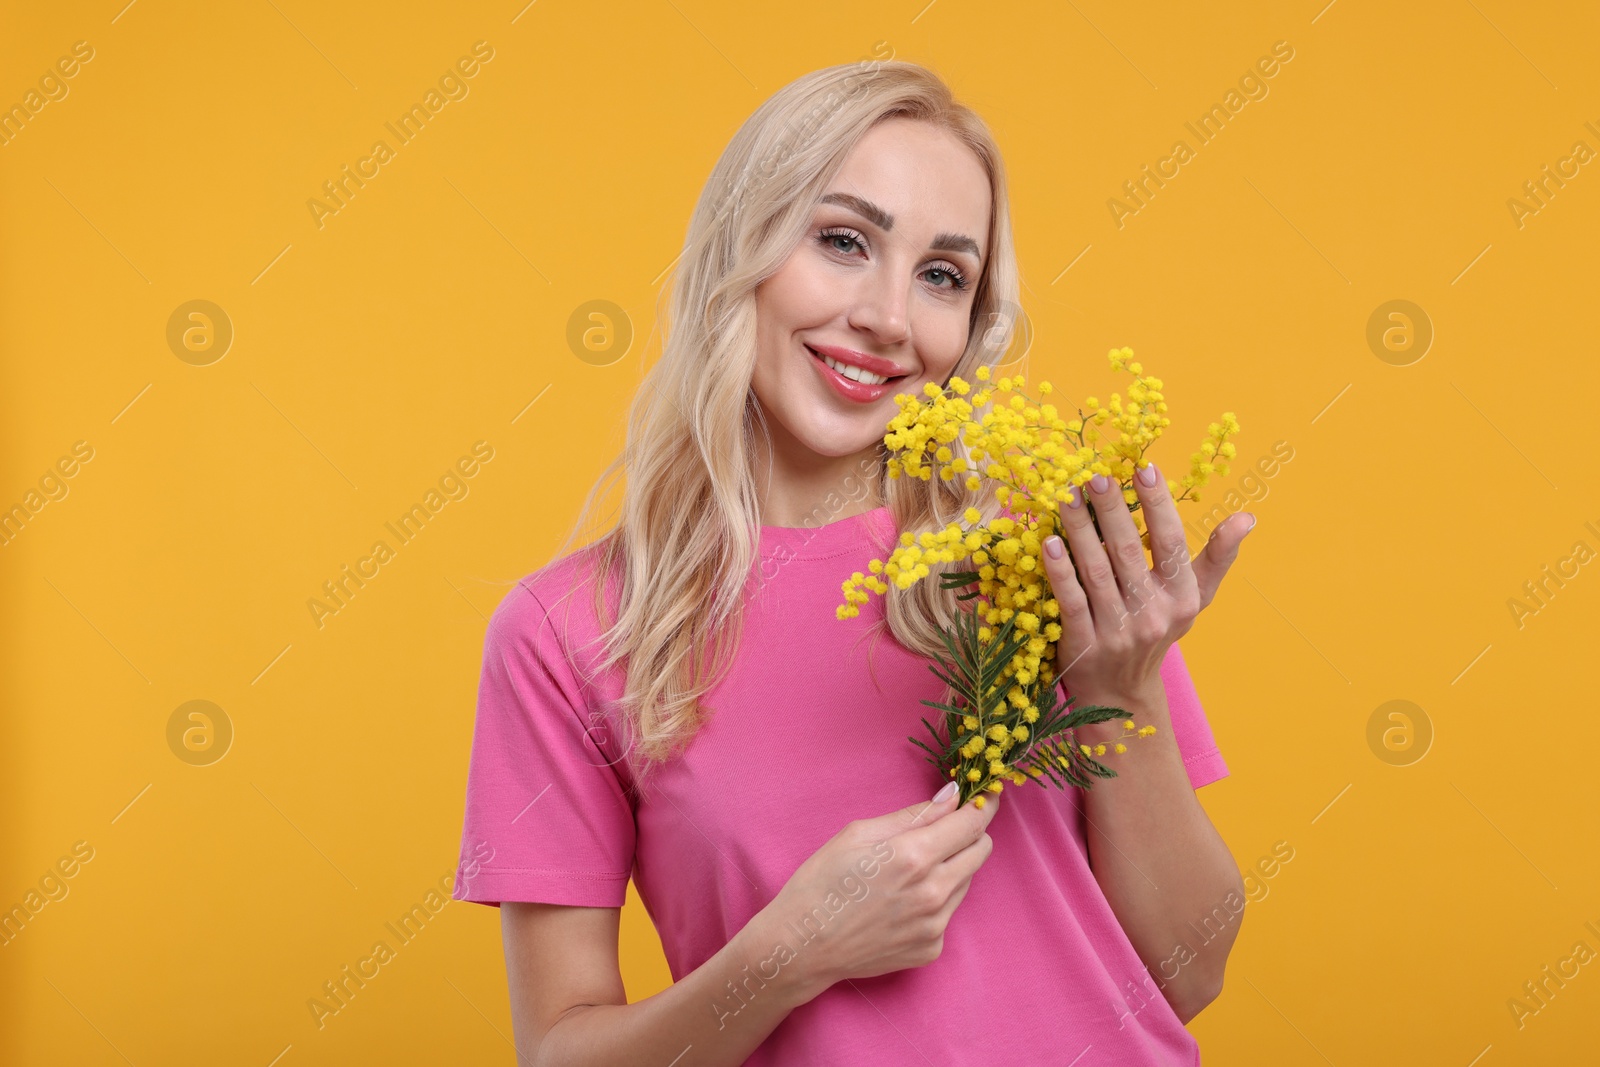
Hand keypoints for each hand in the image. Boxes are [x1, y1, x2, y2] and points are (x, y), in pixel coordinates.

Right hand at [754, 784, 1000, 998]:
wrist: (802, 947)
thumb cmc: (821, 883)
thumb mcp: (858, 834)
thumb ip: (913, 815)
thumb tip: (952, 796)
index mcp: (914, 856)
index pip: (971, 824)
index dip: (983, 806)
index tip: (986, 797)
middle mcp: (932, 892)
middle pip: (980, 851)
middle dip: (969, 834)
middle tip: (944, 830)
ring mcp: (935, 925)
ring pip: (966, 881)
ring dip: (950, 868)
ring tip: (908, 872)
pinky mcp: (931, 949)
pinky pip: (948, 913)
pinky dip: (935, 901)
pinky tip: (901, 903)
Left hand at [1039, 463, 1251, 704]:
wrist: (1122, 693)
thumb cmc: (1158, 630)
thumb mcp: (1193, 600)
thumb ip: (1217, 558)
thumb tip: (1248, 518)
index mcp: (1183, 598)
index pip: (1172, 543)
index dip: (1159, 505)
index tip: (1144, 468)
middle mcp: (1154, 615)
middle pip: (1128, 551)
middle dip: (1112, 509)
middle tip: (1096, 474)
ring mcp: (1118, 632)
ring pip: (1096, 570)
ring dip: (1079, 530)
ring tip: (1067, 495)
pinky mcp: (1085, 645)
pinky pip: (1071, 599)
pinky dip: (1059, 570)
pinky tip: (1049, 541)